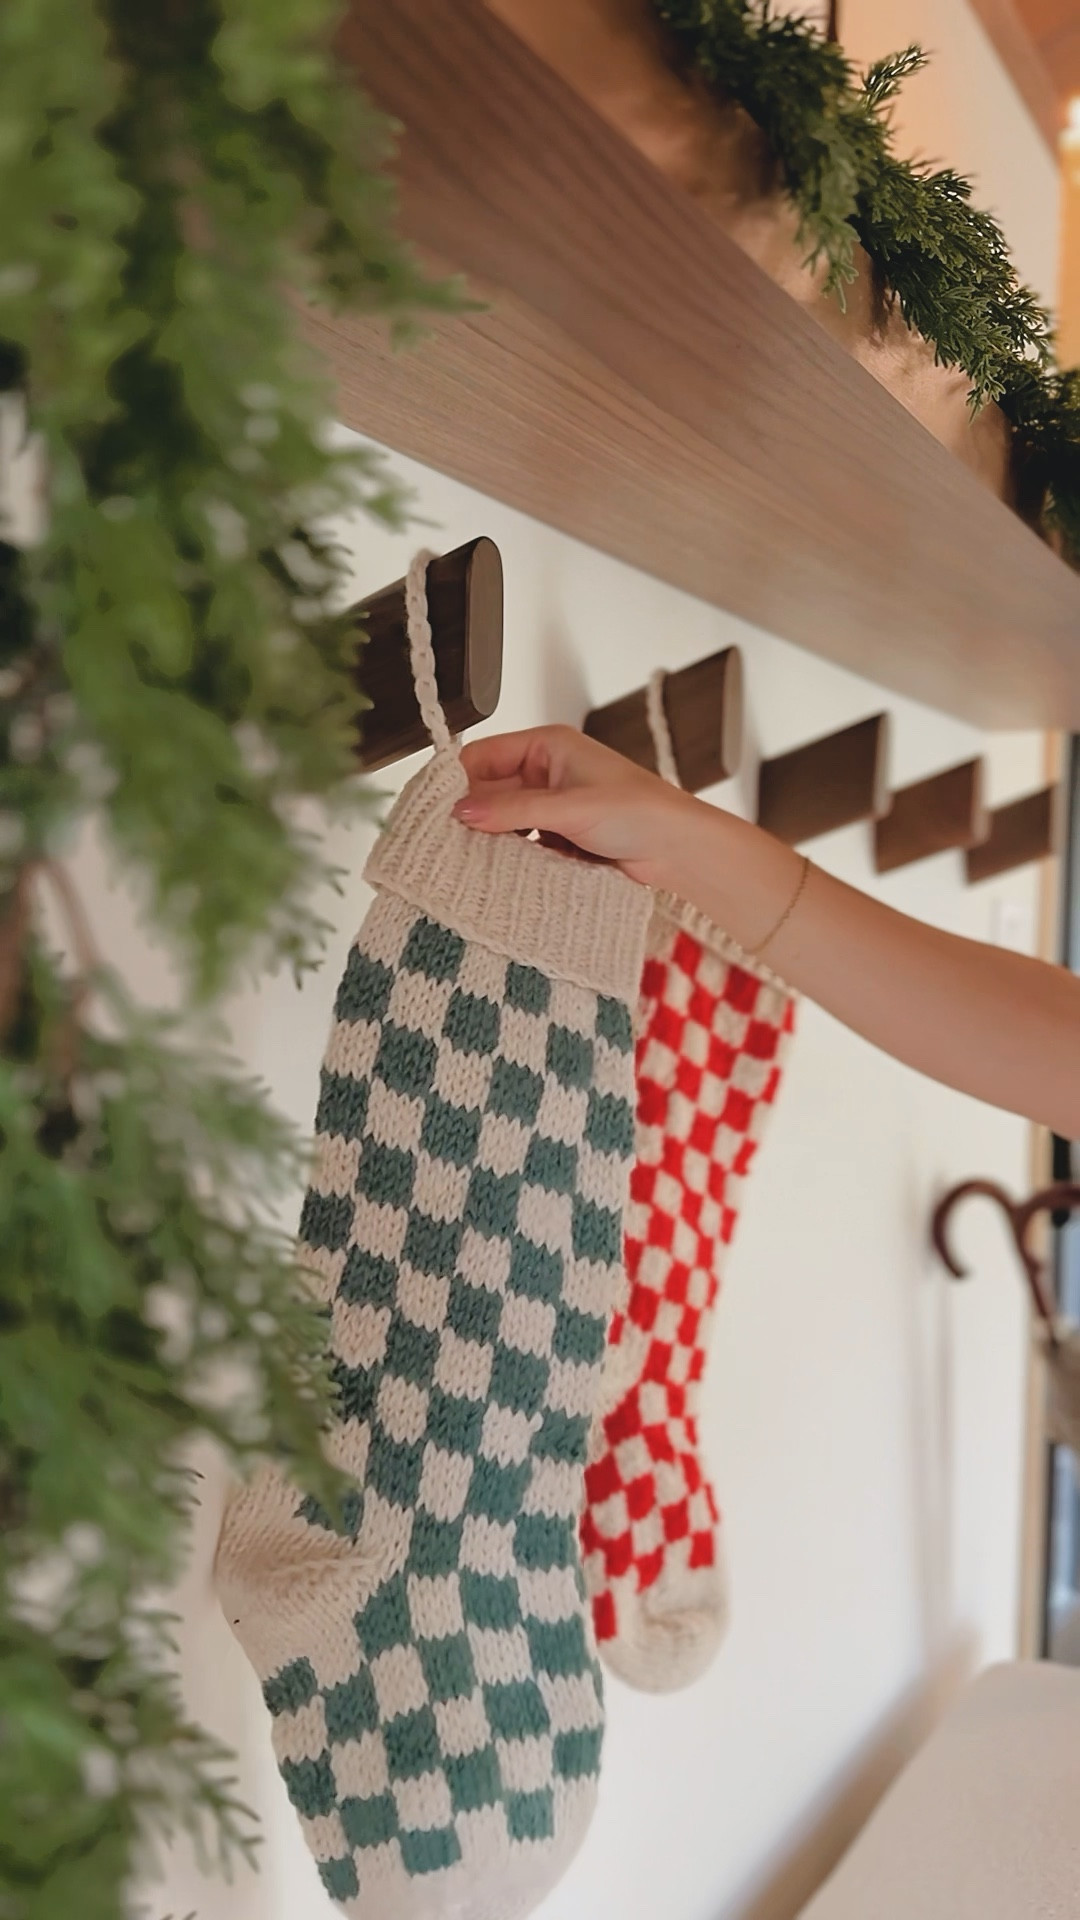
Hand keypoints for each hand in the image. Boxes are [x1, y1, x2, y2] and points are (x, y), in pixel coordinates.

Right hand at [454, 726, 688, 885]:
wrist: (678, 850)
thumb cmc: (639, 812)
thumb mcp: (569, 807)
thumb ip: (514, 809)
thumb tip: (462, 812)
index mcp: (548, 747)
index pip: (485, 756)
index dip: (459, 780)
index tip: (436, 809)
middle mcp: (547, 772)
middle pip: (491, 791)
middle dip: (475, 815)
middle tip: (448, 842)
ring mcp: (553, 806)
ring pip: (505, 821)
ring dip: (493, 839)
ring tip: (470, 860)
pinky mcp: (561, 836)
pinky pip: (523, 844)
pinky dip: (513, 856)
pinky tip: (502, 871)